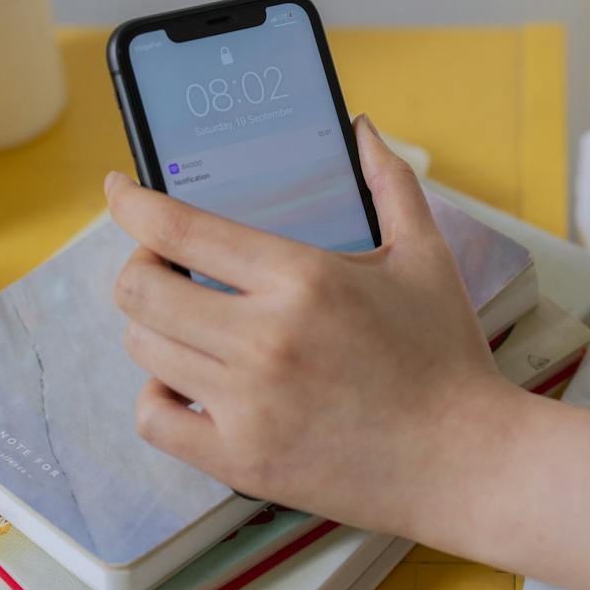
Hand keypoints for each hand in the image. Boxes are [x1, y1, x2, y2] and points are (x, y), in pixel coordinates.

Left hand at [103, 114, 519, 537]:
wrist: (469, 462)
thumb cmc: (446, 356)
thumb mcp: (425, 256)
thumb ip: (388, 182)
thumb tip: (360, 126)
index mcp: (302, 278)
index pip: (178, 228)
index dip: (132, 203)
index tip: (120, 190)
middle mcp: (265, 338)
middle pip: (138, 290)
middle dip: (139, 268)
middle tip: (162, 267)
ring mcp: (247, 404)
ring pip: (144, 348)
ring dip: (154, 327)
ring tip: (187, 323)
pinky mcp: (242, 459)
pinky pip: (154, 418)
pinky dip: (158, 395)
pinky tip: (188, 383)